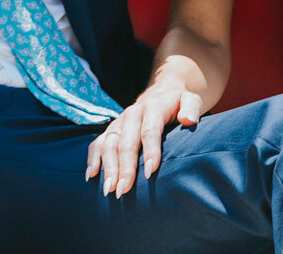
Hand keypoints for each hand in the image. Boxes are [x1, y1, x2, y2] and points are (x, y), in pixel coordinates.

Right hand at [85, 78, 202, 197]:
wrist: (162, 91)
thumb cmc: (178, 102)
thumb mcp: (191, 100)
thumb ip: (191, 108)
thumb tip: (187, 120)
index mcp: (153, 107)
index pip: (150, 130)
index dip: (150, 151)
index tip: (150, 172)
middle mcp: (132, 114)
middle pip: (126, 142)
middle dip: (124, 167)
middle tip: (124, 190)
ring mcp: (119, 122)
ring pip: (109, 144)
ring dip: (107, 167)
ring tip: (108, 190)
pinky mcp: (111, 130)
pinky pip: (98, 143)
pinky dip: (92, 158)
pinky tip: (91, 176)